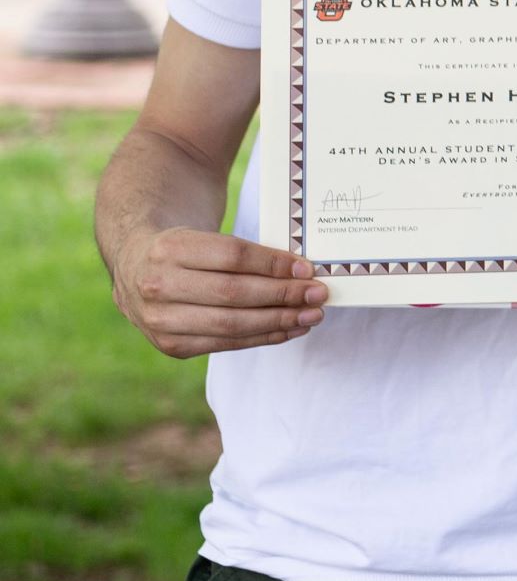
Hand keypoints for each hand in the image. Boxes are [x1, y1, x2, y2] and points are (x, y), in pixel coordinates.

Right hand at [111, 227, 324, 357]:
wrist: (135, 267)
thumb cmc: (185, 248)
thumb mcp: (203, 235)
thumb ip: (244, 251)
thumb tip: (302, 270)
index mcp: (169, 248)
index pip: (232, 257)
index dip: (273, 264)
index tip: (307, 268)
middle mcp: (158, 285)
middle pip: (233, 293)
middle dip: (283, 295)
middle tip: (318, 294)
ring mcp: (159, 320)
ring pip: (230, 324)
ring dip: (278, 321)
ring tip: (311, 315)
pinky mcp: (169, 345)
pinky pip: (225, 344)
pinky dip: (262, 337)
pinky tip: (289, 329)